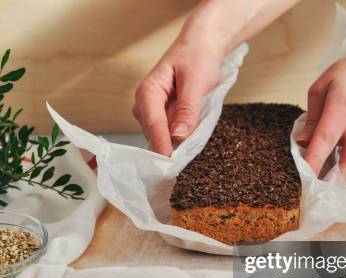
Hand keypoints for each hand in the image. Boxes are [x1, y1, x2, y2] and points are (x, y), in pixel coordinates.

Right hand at [133, 40, 223, 155]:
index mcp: (148, 91)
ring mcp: (152, 111)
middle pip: (153, 132)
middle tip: (181, 162)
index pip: (153, 122)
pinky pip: (169, 132)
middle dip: (167, 146)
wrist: (200, 47)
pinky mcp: (162, 116)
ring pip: (161, 135)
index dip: (161, 142)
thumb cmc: (197, 58)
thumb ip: (188, 109)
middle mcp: (145, 103)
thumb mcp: (196, 81)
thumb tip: (178, 135)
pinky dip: (179, 137)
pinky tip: (189, 139)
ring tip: (187, 150)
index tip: (169, 161)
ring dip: (174, 143)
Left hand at [296, 49, 345, 189]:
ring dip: (339, 187)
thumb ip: (310, 118)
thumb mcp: (322, 87)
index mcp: (341, 109)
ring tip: (320, 186)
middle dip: (329, 185)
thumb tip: (302, 144)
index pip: (326, 140)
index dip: (314, 161)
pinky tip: (332, 178)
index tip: (303, 177)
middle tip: (310, 189)